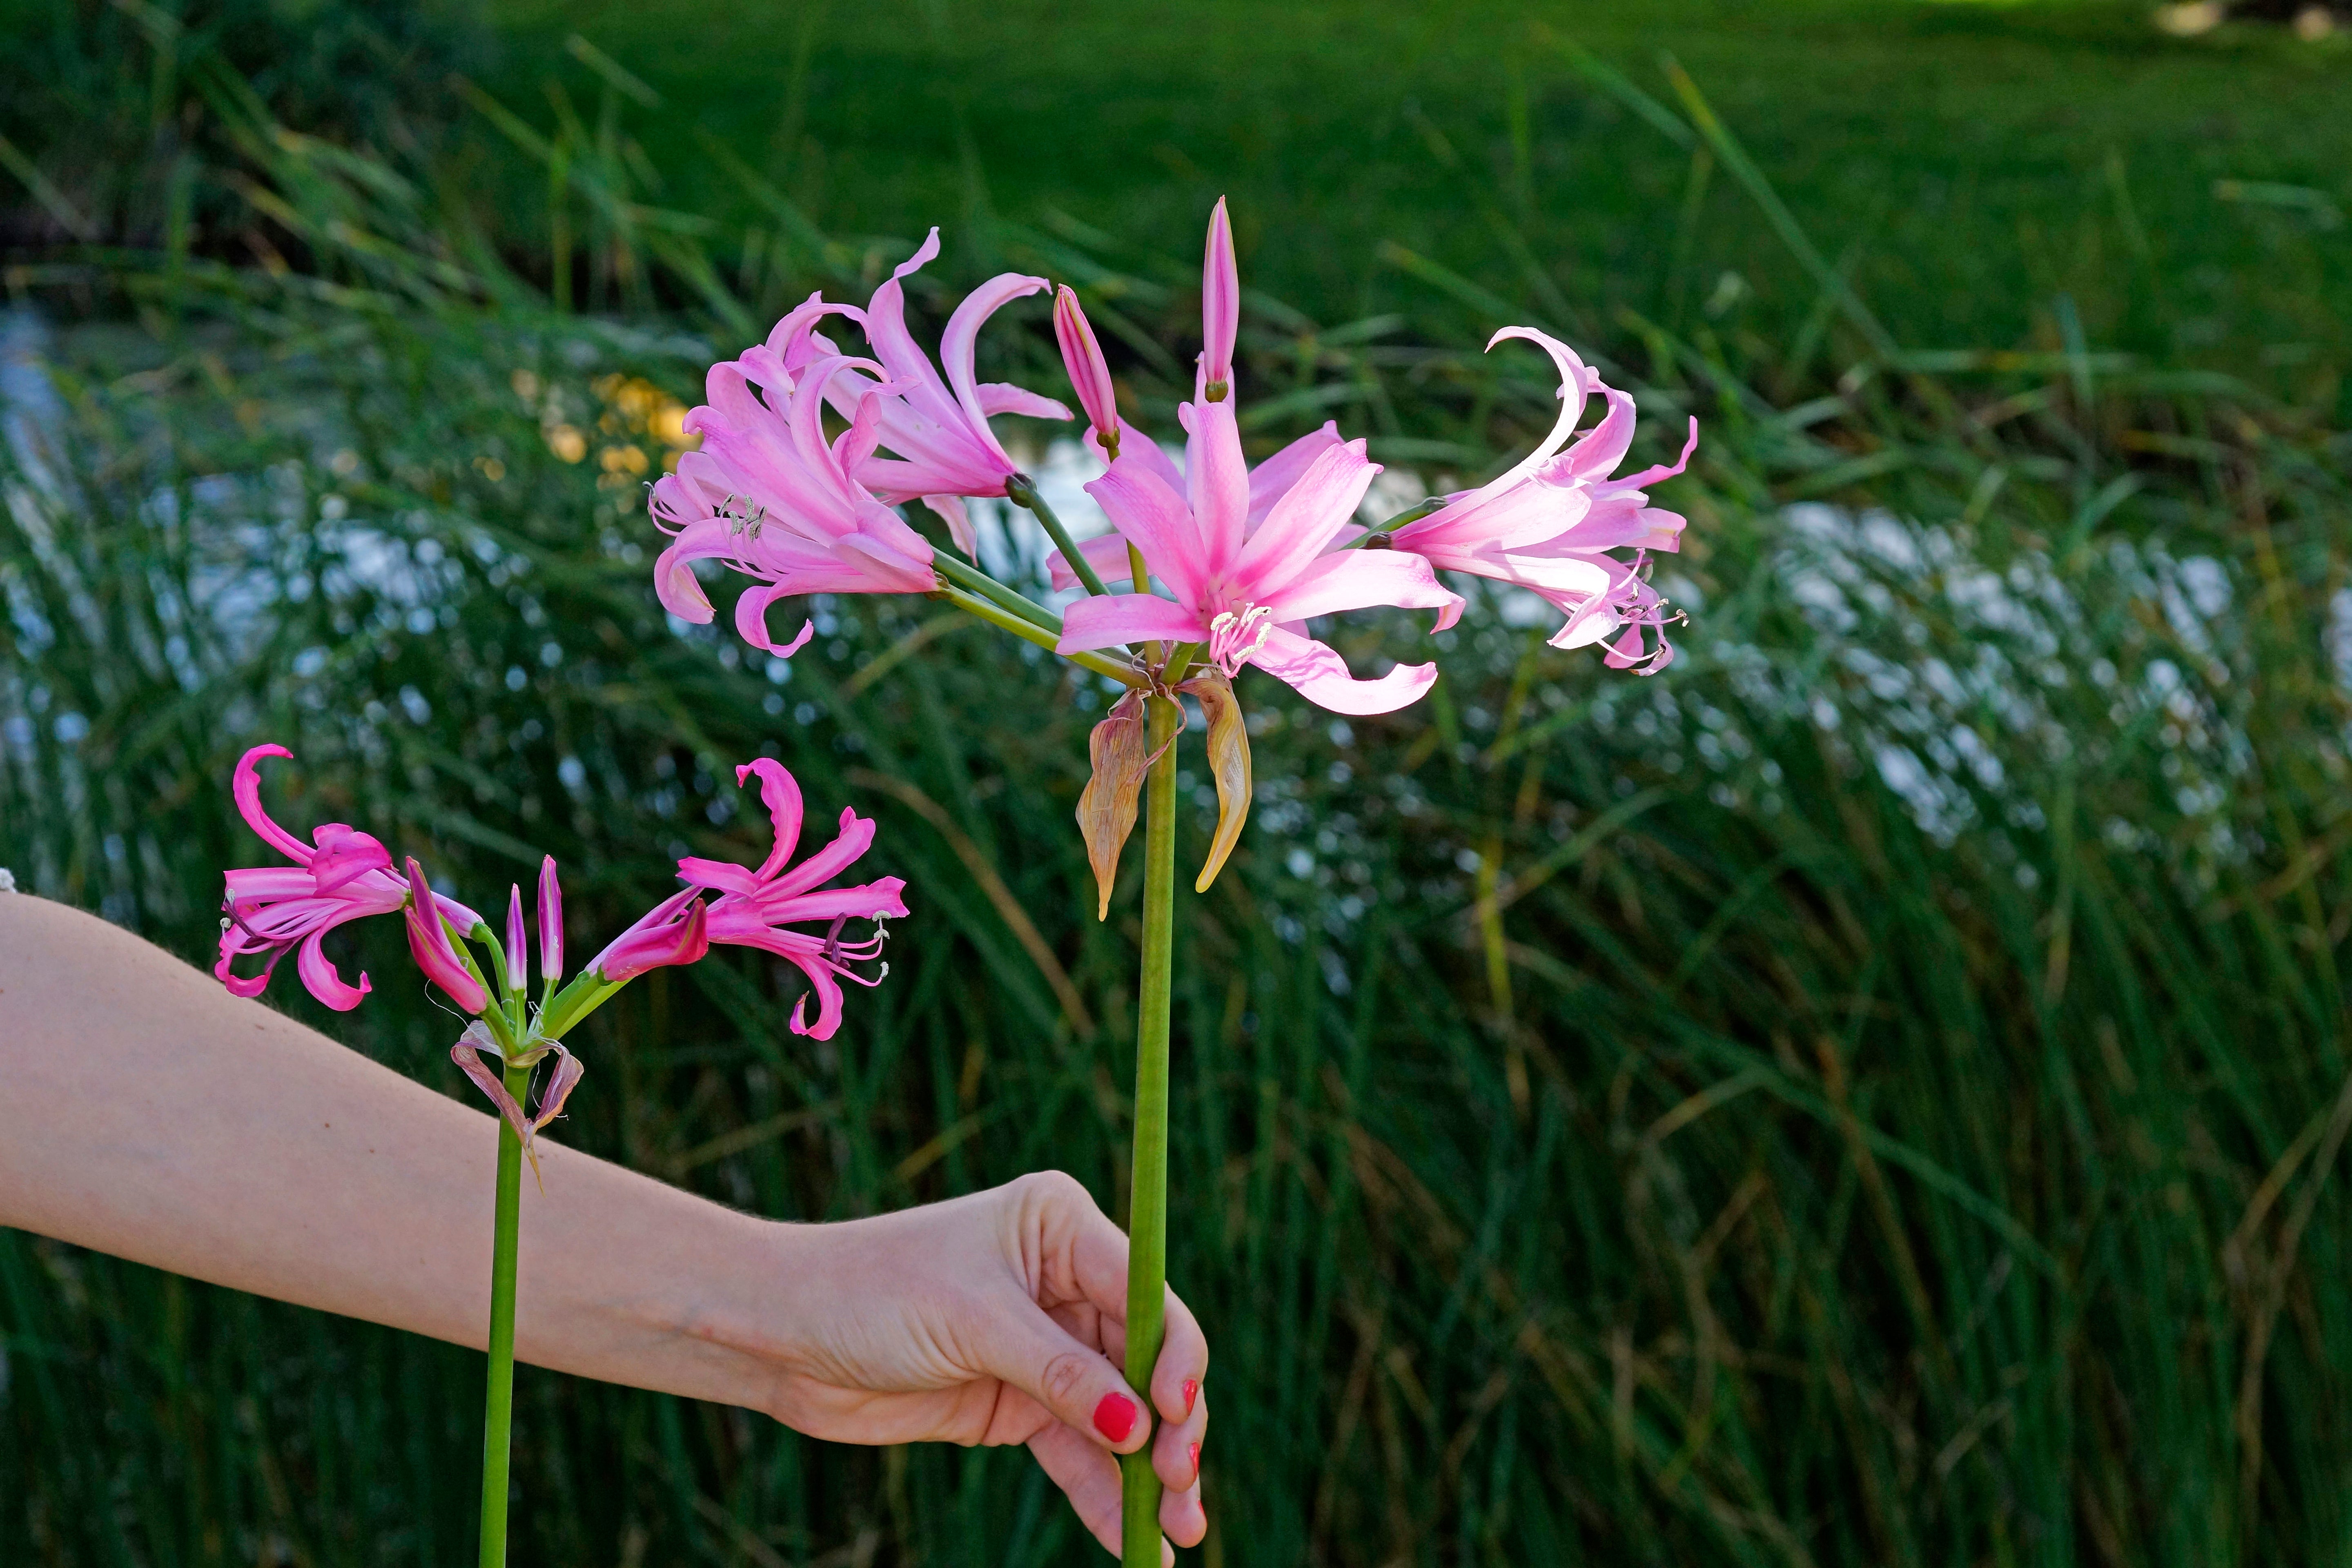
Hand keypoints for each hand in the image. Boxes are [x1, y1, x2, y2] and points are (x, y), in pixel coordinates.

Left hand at [757, 1171, 1207, 1560]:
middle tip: (1181, 1486)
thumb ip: (1060, 1375)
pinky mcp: (1019, 1403)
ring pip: (1120, 1416)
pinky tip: (1133, 1540)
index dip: (1173, 1356)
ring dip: (1149, 1474)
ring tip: (1178, 1532)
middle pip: (1145, 1360)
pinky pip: (1078, 1453)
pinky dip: (1105, 1495)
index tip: (1174, 1416)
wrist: (785, 1335)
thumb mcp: (974, 1325)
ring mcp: (1045, 1347)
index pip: (1145, 1294)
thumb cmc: (872, 1293)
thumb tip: (1138, 1428)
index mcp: (1061, 1228)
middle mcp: (1065, 1283)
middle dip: (1171, 1426)